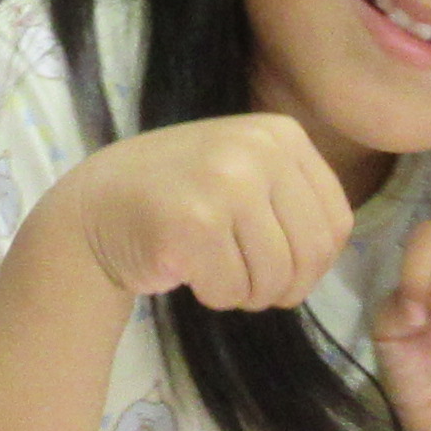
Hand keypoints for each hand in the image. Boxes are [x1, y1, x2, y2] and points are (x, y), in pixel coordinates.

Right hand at [54, 113, 355, 315]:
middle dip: (283, 286)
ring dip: (248, 295)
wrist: (94, 206)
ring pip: (275, 277)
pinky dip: (214, 296)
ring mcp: (224, 183)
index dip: (313, 263)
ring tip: (216, 273)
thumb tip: (332, 250)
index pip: (337, 223)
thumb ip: (293, 197)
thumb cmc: (177, 197)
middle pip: (312, 254)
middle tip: (248, 284)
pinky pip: (233, 290)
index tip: (279, 268)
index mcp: (279, 133)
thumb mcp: (244, 169)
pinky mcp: (193, 224)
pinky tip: (188, 272)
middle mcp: (256, 149)